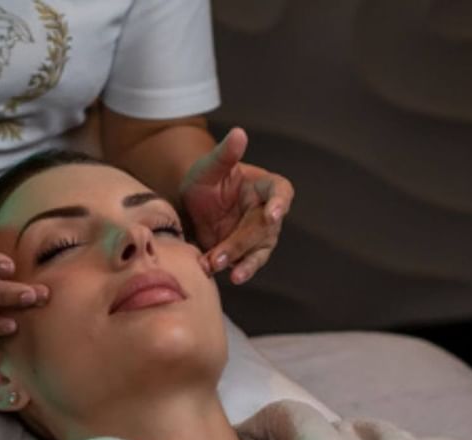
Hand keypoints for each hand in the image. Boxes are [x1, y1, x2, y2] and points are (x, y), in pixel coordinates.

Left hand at [180, 127, 293, 283]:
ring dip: (241, 263)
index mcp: (264, 187)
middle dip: (241, 243)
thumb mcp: (210, 165)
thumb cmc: (206, 179)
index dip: (280, 202)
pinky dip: (233, 270)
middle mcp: (267, 213)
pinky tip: (216, 274)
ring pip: (258, 252)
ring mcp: (257, 236)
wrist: (190, 204)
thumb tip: (239, 133)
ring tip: (221, 270)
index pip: (281, 192)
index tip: (274, 214)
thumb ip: (226, 153)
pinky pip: (245, 264)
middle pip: (263, 230)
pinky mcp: (245, 253)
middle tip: (219, 256)